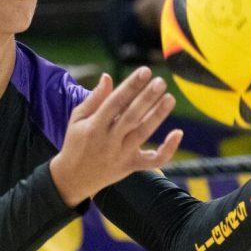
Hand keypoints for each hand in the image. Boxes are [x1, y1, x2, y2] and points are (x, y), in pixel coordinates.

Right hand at [50, 67, 183, 206]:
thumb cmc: (75, 143)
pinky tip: (178, 133)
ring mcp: (121, 155)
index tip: (145, 72)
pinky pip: (153, 161)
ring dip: (157, 115)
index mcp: (94, 126)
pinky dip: (167, 149)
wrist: (73, 179)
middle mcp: (108, 140)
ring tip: (170, 98)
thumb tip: (108, 76)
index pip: (115, 102)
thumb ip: (94, 98)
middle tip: (160, 82)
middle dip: (146, 98)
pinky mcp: (131, 166)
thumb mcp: (77, 119)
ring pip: (142, 133)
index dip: (131, 86)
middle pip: (131, 117)